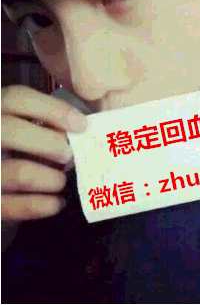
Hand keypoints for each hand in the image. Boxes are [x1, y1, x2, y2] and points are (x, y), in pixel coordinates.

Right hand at [1, 85, 87, 224]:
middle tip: (69, 156)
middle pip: (13, 131)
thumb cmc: (13, 147)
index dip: (54, 110)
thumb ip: (42, 122)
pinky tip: (56, 204)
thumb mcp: (19, 126)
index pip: (18, 98)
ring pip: (19, 172)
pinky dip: (41, 206)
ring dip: (51, 178)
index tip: (82, 125)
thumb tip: (79, 129)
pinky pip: (12, 206)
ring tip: (61, 181)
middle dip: (51, 144)